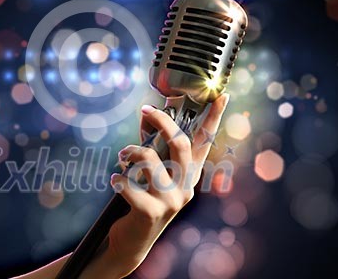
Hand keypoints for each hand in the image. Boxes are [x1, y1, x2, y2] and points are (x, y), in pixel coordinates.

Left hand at [99, 94, 229, 277]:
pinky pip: (128, 184)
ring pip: (150, 160)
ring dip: (131, 152)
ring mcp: (171, 201)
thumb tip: (146, 116)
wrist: (132, 242)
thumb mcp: (151, 173)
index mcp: (189, 175)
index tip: (222, 95)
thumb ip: (151, 145)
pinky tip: (115, 181)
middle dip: (162, 121)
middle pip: (180, 144)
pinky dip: (117, 178)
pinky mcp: (151, 212)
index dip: (213, 119)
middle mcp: (186, 187)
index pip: (204, 143)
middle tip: (145, 110)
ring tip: (122, 156)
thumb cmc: (141, 200)